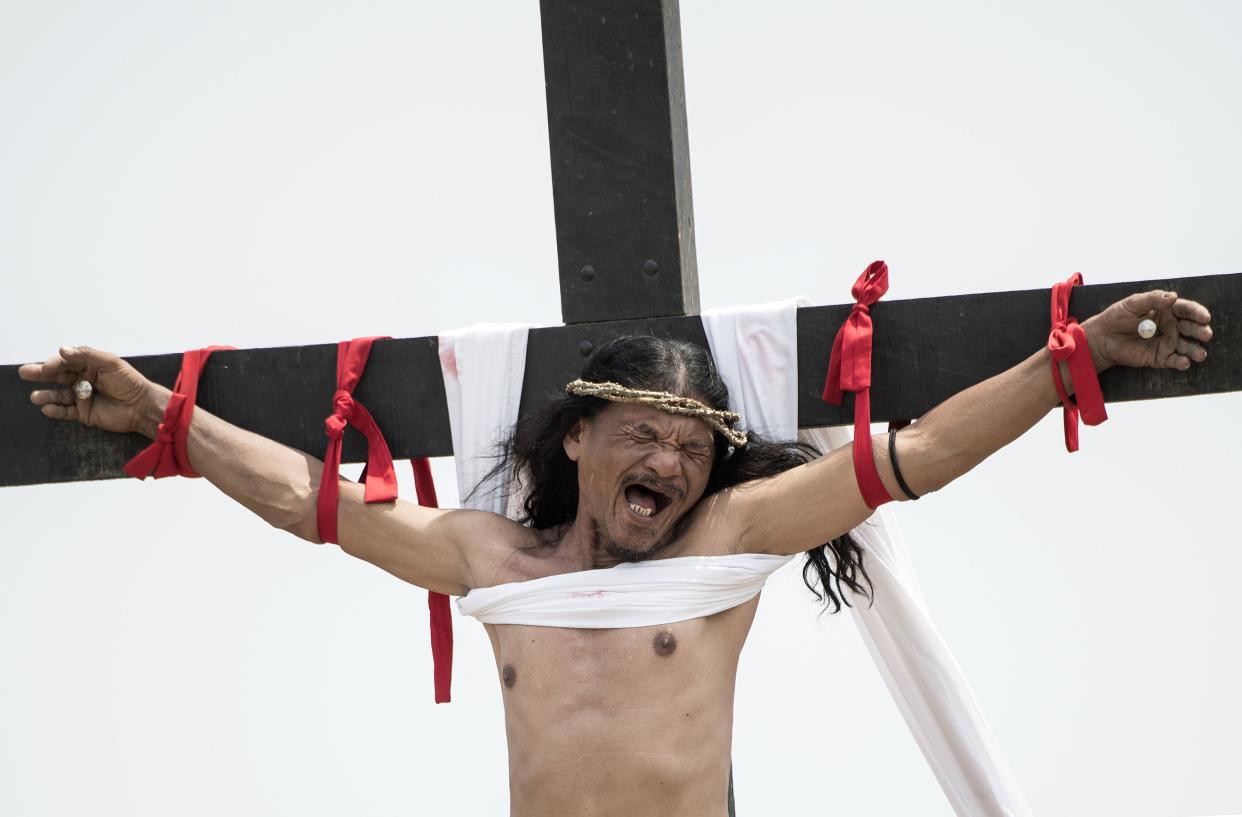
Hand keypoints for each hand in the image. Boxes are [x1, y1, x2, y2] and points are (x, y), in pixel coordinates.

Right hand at [18, 346, 164, 435]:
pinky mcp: (84, 413)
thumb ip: (87, 355)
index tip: (46, 367)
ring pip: (59, 395)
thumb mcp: (111, 363)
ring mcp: (82, 397)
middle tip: (25, 372)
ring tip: (35, 397)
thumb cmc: (129, 382)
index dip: (55, 363)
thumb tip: (62, 349)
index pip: (67, 362)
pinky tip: (47, 408)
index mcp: (89, 365)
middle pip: (58, 376)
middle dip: (41, 374)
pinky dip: (55, 410)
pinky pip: (66, 412)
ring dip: (46, 395)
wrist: (142, 406)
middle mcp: (83, 380)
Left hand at [1084, 290, 1212, 371]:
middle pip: (1191, 328)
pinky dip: (1181, 362)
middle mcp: (1172, 326)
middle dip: (1200, 331)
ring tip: (1200, 354)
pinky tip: (1184, 362)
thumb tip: (1173, 296)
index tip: (1204, 317)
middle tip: (1206, 334)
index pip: (1187, 310)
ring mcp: (1167, 342)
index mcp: (1168, 310)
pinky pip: (1174, 360)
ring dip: (1195, 350)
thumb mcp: (1132, 304)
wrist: (1103, 337)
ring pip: (1186, 346)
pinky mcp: (1160, 357)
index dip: (1197, 313)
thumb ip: (1152, 299)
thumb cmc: (1118, 317)